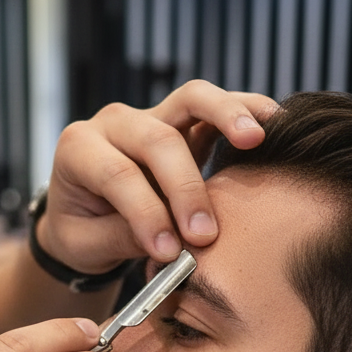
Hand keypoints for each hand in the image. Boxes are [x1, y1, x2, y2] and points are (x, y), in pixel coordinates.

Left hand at [39, 79, 277, 272]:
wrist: (81, 213)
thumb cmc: (80, 229)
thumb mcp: (85, 243)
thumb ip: (122, 238)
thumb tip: (171, 245)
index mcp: (78, 148)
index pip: (116, 173)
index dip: (145, 212)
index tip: (168, 252)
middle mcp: (114, 123)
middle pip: (157, 138)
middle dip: (185, 187)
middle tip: (205, 234)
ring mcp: (151, 115)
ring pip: (191, 99)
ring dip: (227, 115)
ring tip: (256, 139)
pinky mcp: (183, 121)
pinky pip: (215, 106)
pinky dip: (245, 109)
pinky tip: (273, 123)